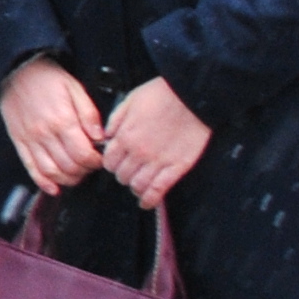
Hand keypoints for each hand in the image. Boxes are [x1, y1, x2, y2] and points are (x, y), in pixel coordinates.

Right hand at [0, 53, 107, 196]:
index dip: (96, 162)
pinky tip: (53, 187)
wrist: (16, 69)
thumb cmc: (47, 78)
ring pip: (51, 173)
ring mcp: (30, 140)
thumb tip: (100, 138)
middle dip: (84, 171)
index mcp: (62, 121)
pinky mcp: (18, 141)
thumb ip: (89, 114)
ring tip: (76, 174)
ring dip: (67, 180)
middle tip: (90, 165)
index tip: (100, 158)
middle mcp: (44, 134)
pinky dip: (43, 182)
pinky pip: (30, 168)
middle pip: (69, 167)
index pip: (84, 155)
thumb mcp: (75, 89)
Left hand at [100, 77, 214, 211]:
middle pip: (121, 175)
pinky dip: (150, 200)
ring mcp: (158, 162)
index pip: (108, 161)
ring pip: (137, 186)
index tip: (115, 163)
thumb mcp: (129, 101)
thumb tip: (107, 137)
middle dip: (122, 175)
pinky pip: (159, 189)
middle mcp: (138, 153)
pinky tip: (146, 203)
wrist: (191, 96)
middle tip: (127, 172)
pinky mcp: (177, 167)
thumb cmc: (161, 95)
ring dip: (134, 188)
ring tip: (137, 186)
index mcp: (125, 136)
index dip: (110, 164)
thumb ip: (115, 121)